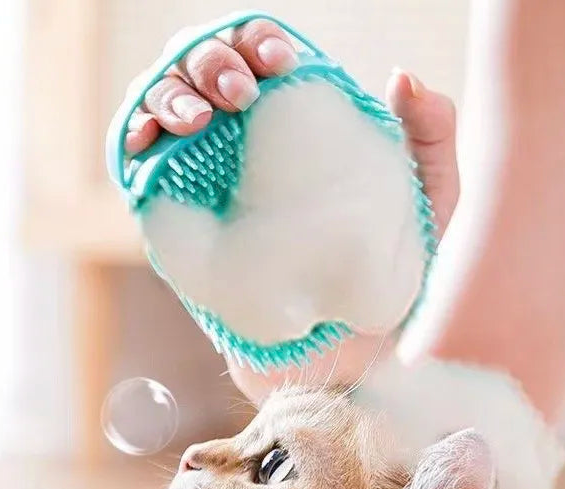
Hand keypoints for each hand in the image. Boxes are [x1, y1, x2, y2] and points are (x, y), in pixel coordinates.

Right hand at [124, 22, 458, 402]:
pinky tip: (149, 142)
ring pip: (166, 108)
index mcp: (303, 136)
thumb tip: (402, 77)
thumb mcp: (429, 217)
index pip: (263, 61)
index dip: (258, 42)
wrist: (348, 369)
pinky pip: (141, 172)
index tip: (280, 62)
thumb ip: (432, 146)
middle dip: (211, 60)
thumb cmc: (393, 293)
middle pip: (208, 72)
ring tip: (196, 119)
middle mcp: (251, 153)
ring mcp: (212, 188)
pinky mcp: (183, 230)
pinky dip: (132, 141)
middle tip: (239, 92)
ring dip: (168, 93)